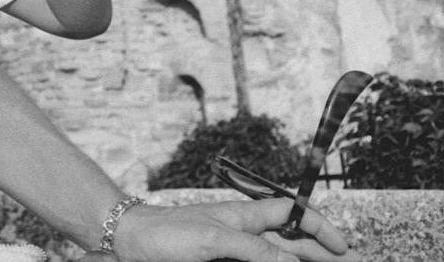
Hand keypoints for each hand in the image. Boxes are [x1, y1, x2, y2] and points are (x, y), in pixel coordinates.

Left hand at [113, 199, 360, 261]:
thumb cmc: (166, 233)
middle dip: (316, 253)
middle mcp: (242, 232)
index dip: (319, 226)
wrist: (128, 240)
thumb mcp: (214, 239)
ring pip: (272, 257)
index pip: (292, 214)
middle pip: (290, 242)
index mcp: (245, 217)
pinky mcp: (217, 261)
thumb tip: (293, 261)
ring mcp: (230, 249)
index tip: (342, 248)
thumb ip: (256, 249)